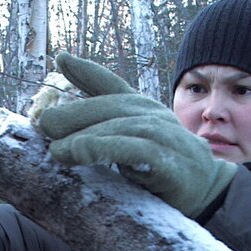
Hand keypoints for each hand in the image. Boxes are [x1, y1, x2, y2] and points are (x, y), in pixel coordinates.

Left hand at [39, 53, 236, 218]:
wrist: (206, 192)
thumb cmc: (160, 165)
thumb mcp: (129, 141)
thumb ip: (101, 126)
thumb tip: (60, 115)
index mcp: (141, 108)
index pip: (112, 85)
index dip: (87, 71)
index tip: (62, 59)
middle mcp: (152, 115)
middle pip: (109, 108)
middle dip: (74, 115)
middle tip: (44, 127)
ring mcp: (164, 136)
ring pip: (120, 127)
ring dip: (85, 136)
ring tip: (56, 150)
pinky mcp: (169, 162)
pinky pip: (135, 150)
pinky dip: (106, 147)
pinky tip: (81, 152)